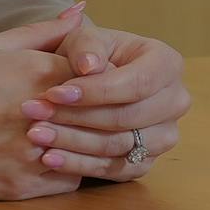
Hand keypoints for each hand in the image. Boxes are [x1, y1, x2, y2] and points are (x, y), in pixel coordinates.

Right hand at [0, 4, 94, 199]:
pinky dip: (67, 169)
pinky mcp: (23, 186)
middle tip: (89, 108)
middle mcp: (43, 114)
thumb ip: (42, 31)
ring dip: (84, 141)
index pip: (98, 74)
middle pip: (100, 113)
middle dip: (98, 110)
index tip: (87, 79)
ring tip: (70, 133)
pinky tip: (50, 157)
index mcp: (37, 73)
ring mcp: (35, 152)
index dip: (97, 77)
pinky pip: (69, 180)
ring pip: (89, 149)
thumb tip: (82, 11)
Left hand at [22, 7, 189, 183]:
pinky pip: (114, 169)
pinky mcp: (145, 162)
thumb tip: (89, 67)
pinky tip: (48, 158)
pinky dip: (79, 165)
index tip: (53, 93)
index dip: (96, 92)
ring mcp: (163, 136)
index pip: (137, 83)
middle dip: (77, 117)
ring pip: (118, 146)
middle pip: (128, 118)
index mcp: (167, 64)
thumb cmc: (90, 55)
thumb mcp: (85, 40)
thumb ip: (86, 47)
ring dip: (73, 143)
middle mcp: (174, 102)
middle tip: (35, 113)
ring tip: (35, 135)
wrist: (92, 81)